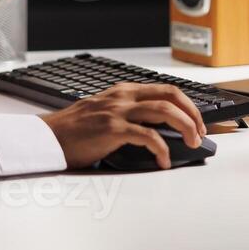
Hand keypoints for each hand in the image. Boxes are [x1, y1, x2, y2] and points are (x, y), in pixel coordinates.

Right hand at [39, 83, 205, 169]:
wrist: (47, 137)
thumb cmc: (74, 130)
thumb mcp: (104, 111)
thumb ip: (127, 112)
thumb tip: (156, 126)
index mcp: (123, 91)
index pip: (166, 89)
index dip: (187, 104)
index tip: (198, 120)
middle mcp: (123, 97)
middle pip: (171, 95)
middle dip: (192, 113)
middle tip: (201, 131)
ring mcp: (117, 111)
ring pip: (164, 110)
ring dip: (185, 126)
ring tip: (192, 142)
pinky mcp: (111, 129)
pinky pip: (147, 135)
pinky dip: (162, 148)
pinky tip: (164, 160)